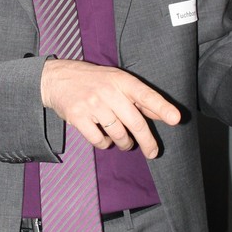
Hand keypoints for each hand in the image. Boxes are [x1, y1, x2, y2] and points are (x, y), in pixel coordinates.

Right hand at [40, 60, 180, 158]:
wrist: (56, 78)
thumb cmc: (91, 80)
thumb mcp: (116, 81)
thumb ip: (138, 98)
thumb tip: (162, 113)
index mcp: (121, 80)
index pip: (146, 95)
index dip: (162, 107)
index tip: (176, 119)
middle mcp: (108, 91)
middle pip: (135, 122)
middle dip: (147, 141)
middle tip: (153, 152)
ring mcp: (92, 104)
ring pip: (118, 133)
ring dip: (125, 143)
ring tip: (125, 142)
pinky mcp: (78, 117)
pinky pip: (98, 139)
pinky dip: (104, 144)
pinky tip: (104, 139)